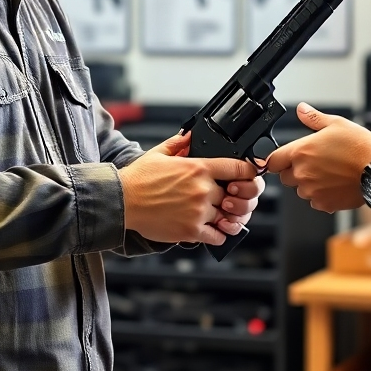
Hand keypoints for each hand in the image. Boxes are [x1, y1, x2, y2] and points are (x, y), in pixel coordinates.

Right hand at [120, 132, 259, 245]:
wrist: (121, 202)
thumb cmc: (138, 179)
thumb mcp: (159, 153)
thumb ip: (179, 143)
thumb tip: (190, 135)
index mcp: (198, 168)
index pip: (240, 168)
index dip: (249, 172)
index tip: (248, 176)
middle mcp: (202, 189)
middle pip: (235, 194)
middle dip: (232, 197)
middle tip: (225, 198)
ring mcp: (198, 211)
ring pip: (228, 216)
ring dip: (225, 216)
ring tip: (217, 214)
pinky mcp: (191, 231)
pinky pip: (218, 235)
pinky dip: (218, 233)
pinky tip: (211, 229)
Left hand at [265, 103, 370, 212]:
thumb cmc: (360, 147)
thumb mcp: (336, 124)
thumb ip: (313, 118)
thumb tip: (302, 109)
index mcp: (301, 151)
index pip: (273, 161)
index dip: (278, 159)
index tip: (284, 159)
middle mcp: (302, 173)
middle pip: (285, 177)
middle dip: (295, 171)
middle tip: (315, 163)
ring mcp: (312, 190)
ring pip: (301, 190)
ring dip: (309, 183)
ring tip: (329, 173)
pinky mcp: (323, 204)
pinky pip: (315, 201)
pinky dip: (322, 195)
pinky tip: (335, 184)